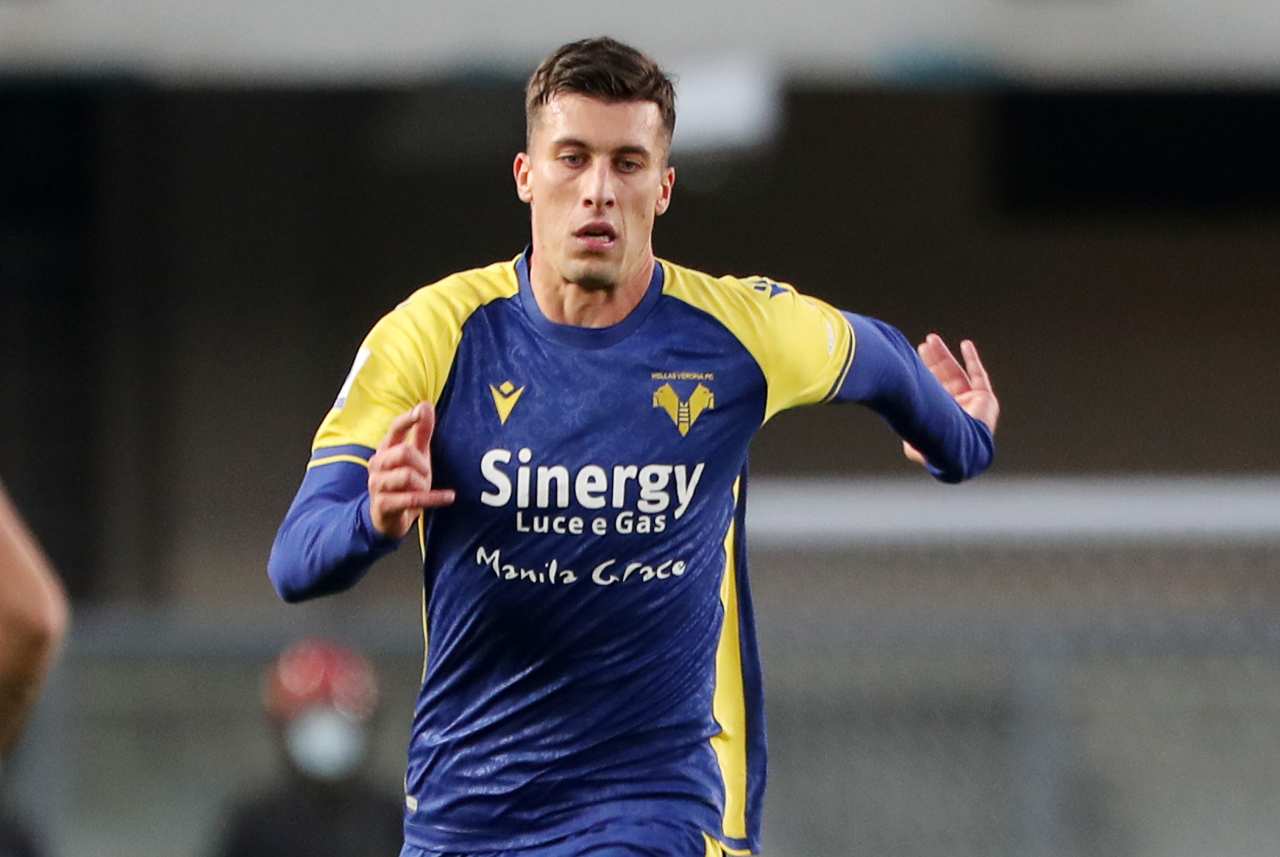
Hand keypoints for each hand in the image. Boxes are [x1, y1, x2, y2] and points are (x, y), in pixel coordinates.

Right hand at [367, 402, 454, 538]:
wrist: (387, 518)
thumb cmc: (403, 482)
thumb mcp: (415, 456)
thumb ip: (421, 432)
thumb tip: (425, 404)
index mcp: (385, 449)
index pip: (394, 429)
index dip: (408, 419)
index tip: (421, 411)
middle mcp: (377, 464)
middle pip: (403, 452)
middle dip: (422, 463)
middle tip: (426, 473)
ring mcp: (377, 484)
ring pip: (407, 476)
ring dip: (423, 483)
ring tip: (424, 489)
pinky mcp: (383, 504)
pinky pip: (412, 498)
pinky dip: (434, 498)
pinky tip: (449, 497)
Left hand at [903, 334, 998, 465]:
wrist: (963, 452)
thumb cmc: (939, 448)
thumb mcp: (914, 443)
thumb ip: (906, 438)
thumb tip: (898, 425)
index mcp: (940, 418)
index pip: (931, 390)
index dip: (923, 374)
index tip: (913, 357)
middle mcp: (955, 410)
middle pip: (941, 379)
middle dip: (932, 361)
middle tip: (922, 345)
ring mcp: (971, 404)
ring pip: (955, 373)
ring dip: (944, 356)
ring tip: (932, 339)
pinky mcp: (986, 399)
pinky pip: (979, 374)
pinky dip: (972, 359)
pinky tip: (965, 344)